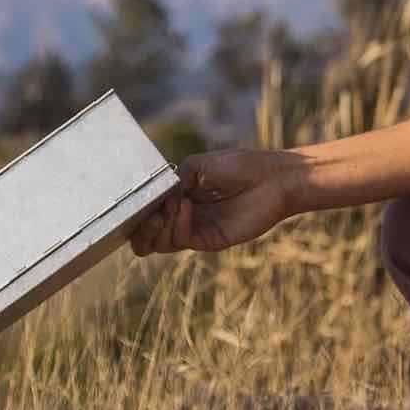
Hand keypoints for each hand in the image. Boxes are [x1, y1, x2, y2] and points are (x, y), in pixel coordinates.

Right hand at [127, 148, 299, 256]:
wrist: (271, 178)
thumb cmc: (239, 166)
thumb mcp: (197, 166)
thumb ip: (174, 182)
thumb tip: (159, 198)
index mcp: (180, 199)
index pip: (148, 215)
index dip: (137, 213)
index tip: (137, 201)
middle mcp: (185, 218)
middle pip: (148, 237)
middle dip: (140, 229)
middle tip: (148, 214)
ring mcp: (197, 230)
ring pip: (161, 244)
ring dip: (159, 226)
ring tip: (172, 205)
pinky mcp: (211, 240)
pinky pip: (183, 240)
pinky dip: (178, 225)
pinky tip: (186, 207)